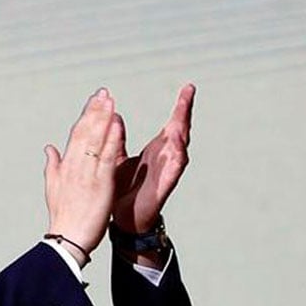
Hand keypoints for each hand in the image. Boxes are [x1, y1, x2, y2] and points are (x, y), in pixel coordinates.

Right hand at [44, 88, 125, 254]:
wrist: (67, 238)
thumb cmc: (63, 216)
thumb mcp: (53, 187)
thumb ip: (52, 165)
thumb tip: (49, 147)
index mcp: (65, 165)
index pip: (76, 133)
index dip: (86, 115)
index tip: (94, 100)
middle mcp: (75, 164)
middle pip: (85, 131)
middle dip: (95, 110)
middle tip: (104, 92)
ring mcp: (87, 172)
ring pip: (95, 139)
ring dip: (104, 118)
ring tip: (110, 100)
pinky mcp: (100, 182)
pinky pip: (106, 156)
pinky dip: (111, 139)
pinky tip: (116, 124)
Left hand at [112, 84, 194, 233]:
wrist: (122, 218)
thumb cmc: (123, 188)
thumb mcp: (118, 157)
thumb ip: (117, 138)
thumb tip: (116, 115)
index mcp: (157, 149)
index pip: (172, 122)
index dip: (181, 106)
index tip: (188, 87)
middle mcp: (166, 157)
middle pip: (180, 130)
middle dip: (185, 111)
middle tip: (189, 92)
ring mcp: (167, 171)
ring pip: (180, 148)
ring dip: (182, 132)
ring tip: (182, 115)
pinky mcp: (164, 186)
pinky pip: (174, 171)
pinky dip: (177, 159)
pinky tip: (179, 149)